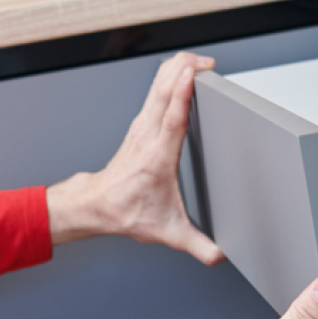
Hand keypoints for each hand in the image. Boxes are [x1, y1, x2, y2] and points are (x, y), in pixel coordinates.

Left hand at [46, 52, 223, 264]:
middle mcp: (147, 136)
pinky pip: (155, 91)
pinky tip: (182, 73)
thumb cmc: (127, 213)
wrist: (97, 206)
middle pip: (162, 90)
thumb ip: (197, 246)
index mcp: (156, 158)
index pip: (171, 118)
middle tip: (207, 61)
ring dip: (177, 67)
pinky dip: (170, 76)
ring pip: (156, 85)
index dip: (182, 93)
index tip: (194, 73)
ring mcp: (141, 126)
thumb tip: (220, 256)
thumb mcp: (167, 233)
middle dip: (183, 68)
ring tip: (199, 61)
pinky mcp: (141, 123)